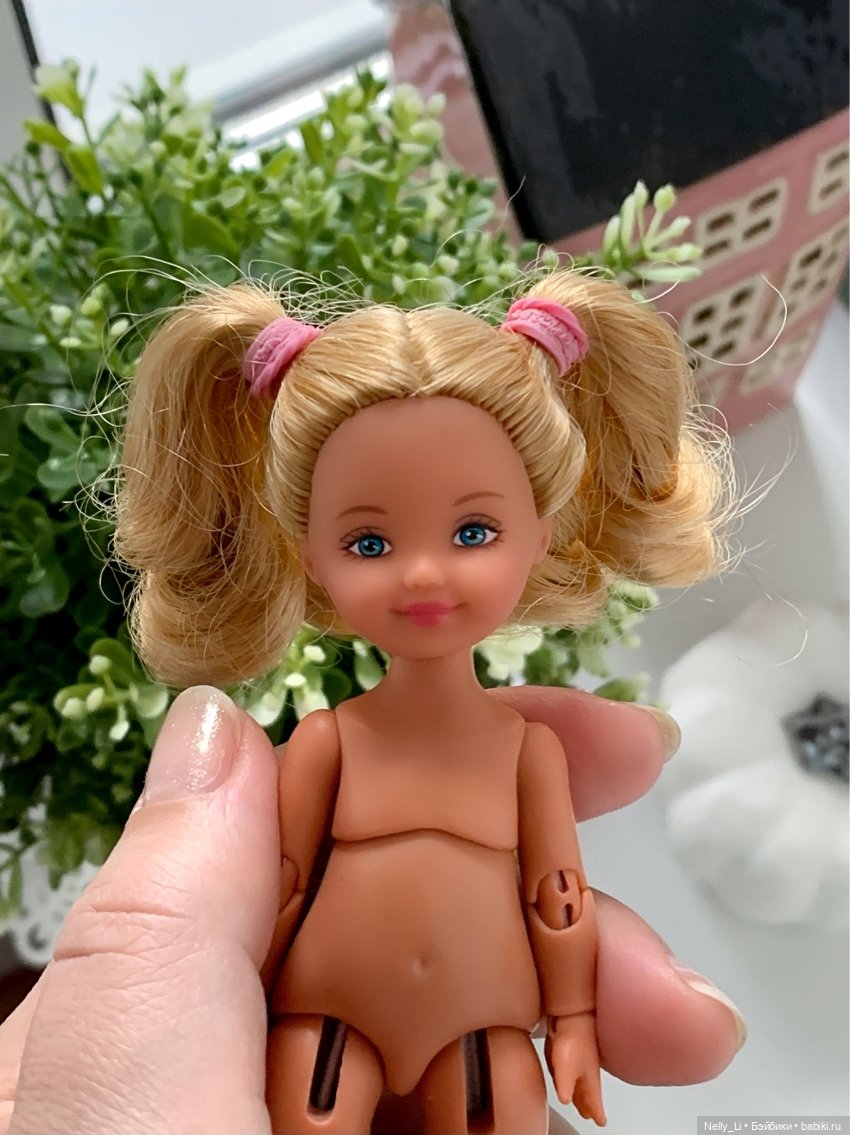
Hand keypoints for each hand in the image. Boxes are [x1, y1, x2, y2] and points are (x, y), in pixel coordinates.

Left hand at [0, 686, 744, 1133]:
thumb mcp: (123, 1112)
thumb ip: (157, 925)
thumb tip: (212, 726)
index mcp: (147, 1008)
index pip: (305, 822)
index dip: (442, 759)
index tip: (578, 736)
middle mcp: (229, 1056)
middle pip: (409, 914)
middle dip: (547, 897)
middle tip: (656, 946)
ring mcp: (320, 1116)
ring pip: (467, 1009)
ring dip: (580, 998)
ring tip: (676, 1032)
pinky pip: (485, 1092)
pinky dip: (558, 1078)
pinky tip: (611, 1081)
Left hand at [544, 1013, 604, 1126]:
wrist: (572, 1014)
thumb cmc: (574, 1040)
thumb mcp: (564, 1070)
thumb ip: (565, 1088)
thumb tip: (565, 1101)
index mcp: (590, 1081)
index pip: (596, 1103)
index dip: (598, 1114)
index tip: (601, 1123)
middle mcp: (589, 1073)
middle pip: (590, 1094)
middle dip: (591, 1106)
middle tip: (591, 1117)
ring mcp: (583, 1061)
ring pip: (585, 1083)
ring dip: (584, 1096)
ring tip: (582, 1105)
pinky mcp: (575, 1051)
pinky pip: (577, 1072)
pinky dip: (577, 1082)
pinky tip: (573, 1078)